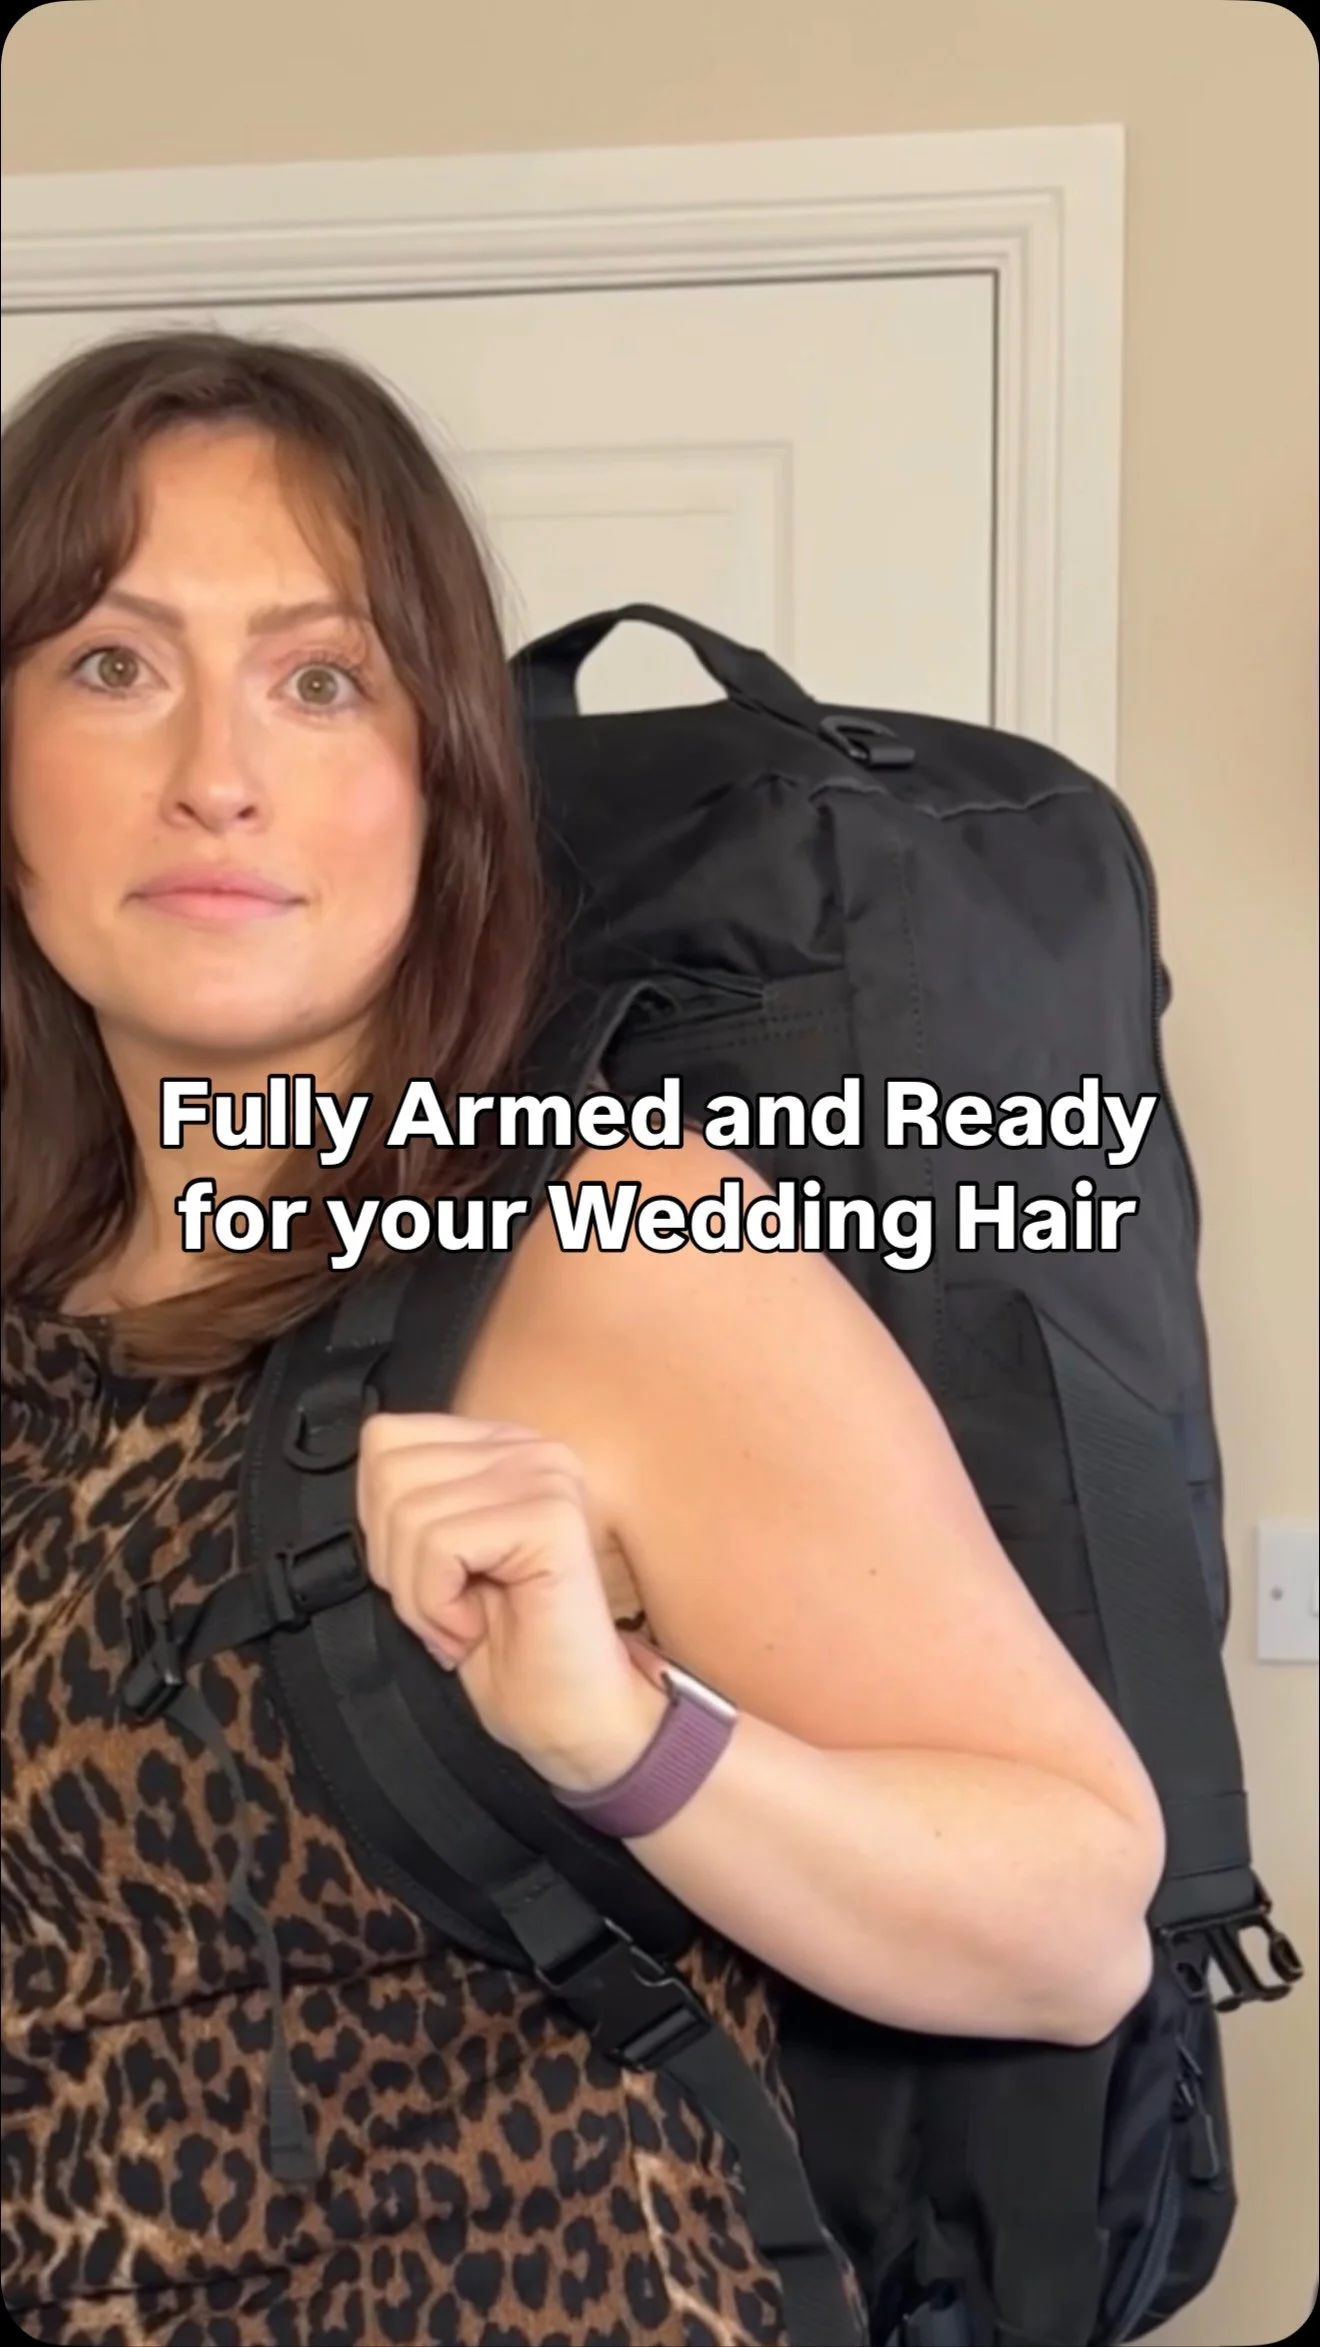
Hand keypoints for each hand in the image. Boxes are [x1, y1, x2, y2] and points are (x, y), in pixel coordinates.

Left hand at [355, 1411, 667, 1788]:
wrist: (567, 1718)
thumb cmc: (501, 1648)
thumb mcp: (427, 1557)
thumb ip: (403, 1499)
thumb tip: (364, 1470)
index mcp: (499, 1446)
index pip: (384, 1440)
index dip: (378, 1522)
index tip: (427, 1576)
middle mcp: (530, 1447)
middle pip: (389, 1472)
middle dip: (394, 1560)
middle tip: (444, 1609)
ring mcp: (546, 1476)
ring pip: (409, 1513)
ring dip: (418, 1595)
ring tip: (461, 1624)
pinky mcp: (552, 1517)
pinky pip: (441, 1545)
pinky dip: (438, 1605)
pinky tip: (474, 1628)